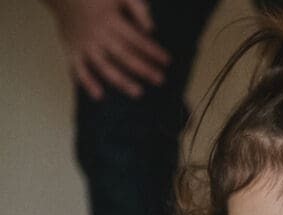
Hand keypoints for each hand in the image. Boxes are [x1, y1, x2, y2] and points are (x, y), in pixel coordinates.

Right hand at [44, 0, 170, 99]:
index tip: (167, 61)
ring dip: (121, 80)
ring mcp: (84, 45)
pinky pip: (78, 68)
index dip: (152, 50)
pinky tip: (98, 95)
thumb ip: (137, 8)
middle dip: (143, 68)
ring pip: (104, 66)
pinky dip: (86, 82)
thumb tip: (151, 29)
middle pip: (124, 55)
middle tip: (160, 80)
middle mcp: (98, 35)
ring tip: (137, 92)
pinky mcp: (71, 50)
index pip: (137, 39)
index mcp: (111, 21)